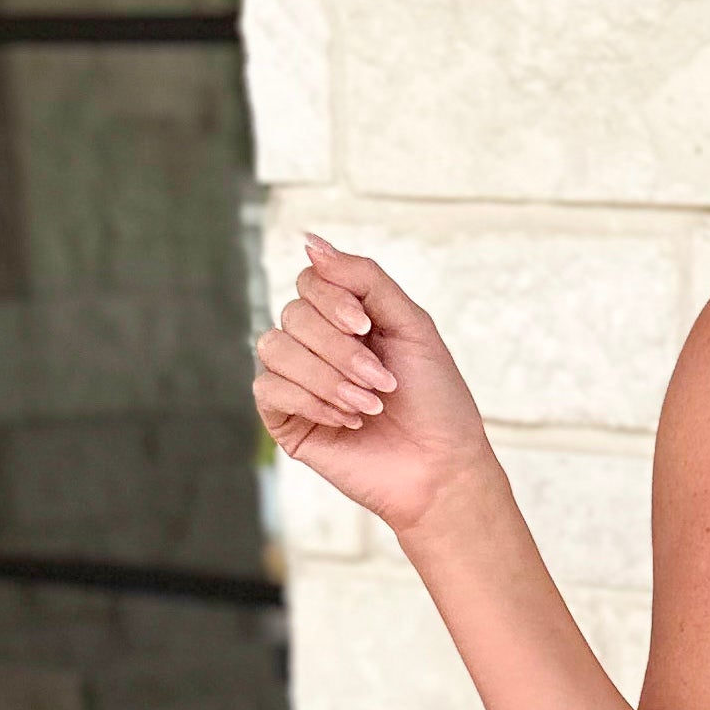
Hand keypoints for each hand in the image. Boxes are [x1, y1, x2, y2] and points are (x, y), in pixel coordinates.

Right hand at [252, 232, 494, 540]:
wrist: (441, 468)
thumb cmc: (435, 400)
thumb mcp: (411, 325)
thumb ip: (365, 278)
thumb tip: (309, 241)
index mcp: (345, 318)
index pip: (310, 280)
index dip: (332, 299)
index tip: (368, 328)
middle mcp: (315, 344)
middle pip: (293, 314)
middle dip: (340, 349)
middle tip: (382, 381)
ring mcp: (297, 380)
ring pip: (275, 348)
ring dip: (327, 377)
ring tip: (369, 406)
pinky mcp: (286, 419)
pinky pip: (268, 388)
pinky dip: (310, 401)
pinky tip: (347, 421)